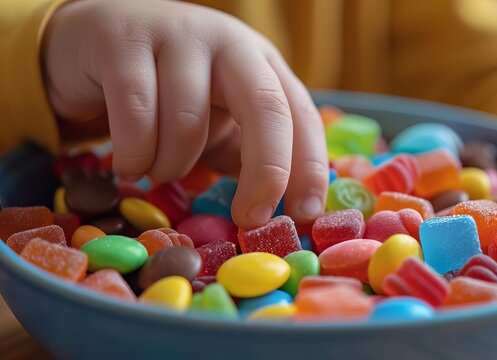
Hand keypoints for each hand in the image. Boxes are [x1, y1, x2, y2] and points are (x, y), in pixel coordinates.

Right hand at [42, 0, 327, 228]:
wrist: (91, 46)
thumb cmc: (165, 96)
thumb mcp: (216, 126)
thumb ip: (248, 156)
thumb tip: (281, 211)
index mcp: (260, 63)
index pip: (300, 114)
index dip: (309, 167)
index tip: (304, 216)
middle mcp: (228, 42)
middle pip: (265, 106)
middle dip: (267, 171)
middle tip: (248, 218)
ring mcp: (176, 34)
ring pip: (188, 122)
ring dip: (172, 166)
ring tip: (155, 169)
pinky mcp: (121, 40)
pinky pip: (136, 116)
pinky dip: (133, 155)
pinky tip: (126, 162)